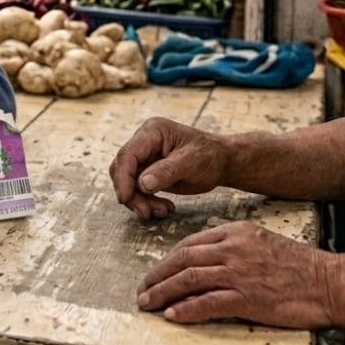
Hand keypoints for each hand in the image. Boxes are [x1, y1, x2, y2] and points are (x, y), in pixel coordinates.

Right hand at [109, 117, 228, 219]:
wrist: (222, 162)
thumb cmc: (210, 156)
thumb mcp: (191, 162)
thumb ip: (166, 171)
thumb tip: (142, 184)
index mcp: (152, 132)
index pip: (128, 154)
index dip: (123, 177)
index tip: (125, 198)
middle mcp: (144, 143)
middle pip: (122, 169)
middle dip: (131, 193)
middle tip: (146, 212)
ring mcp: (145, 157)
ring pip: (128, 183)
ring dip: (140, 201)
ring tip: (162, 211)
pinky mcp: (148, 172)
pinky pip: (138, 190)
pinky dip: (148, 202)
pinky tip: (164, 207)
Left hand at [136, 221, 338, 328]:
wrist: (331, 283)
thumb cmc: (301, 267)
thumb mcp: (263, 242)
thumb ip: (235, 247)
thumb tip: (207, 261)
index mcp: (236, 232)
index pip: (190, 243)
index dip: (168, 260)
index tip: (156, 272)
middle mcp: (233, 249)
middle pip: (182, 259)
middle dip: (157, 275)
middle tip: (143, 289)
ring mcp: (239, 273)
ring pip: (188, 280)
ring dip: (163, 292)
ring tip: (148, 303)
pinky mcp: (247, 297)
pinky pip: (207, 303)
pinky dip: (186, 309)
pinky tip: (173, 315)